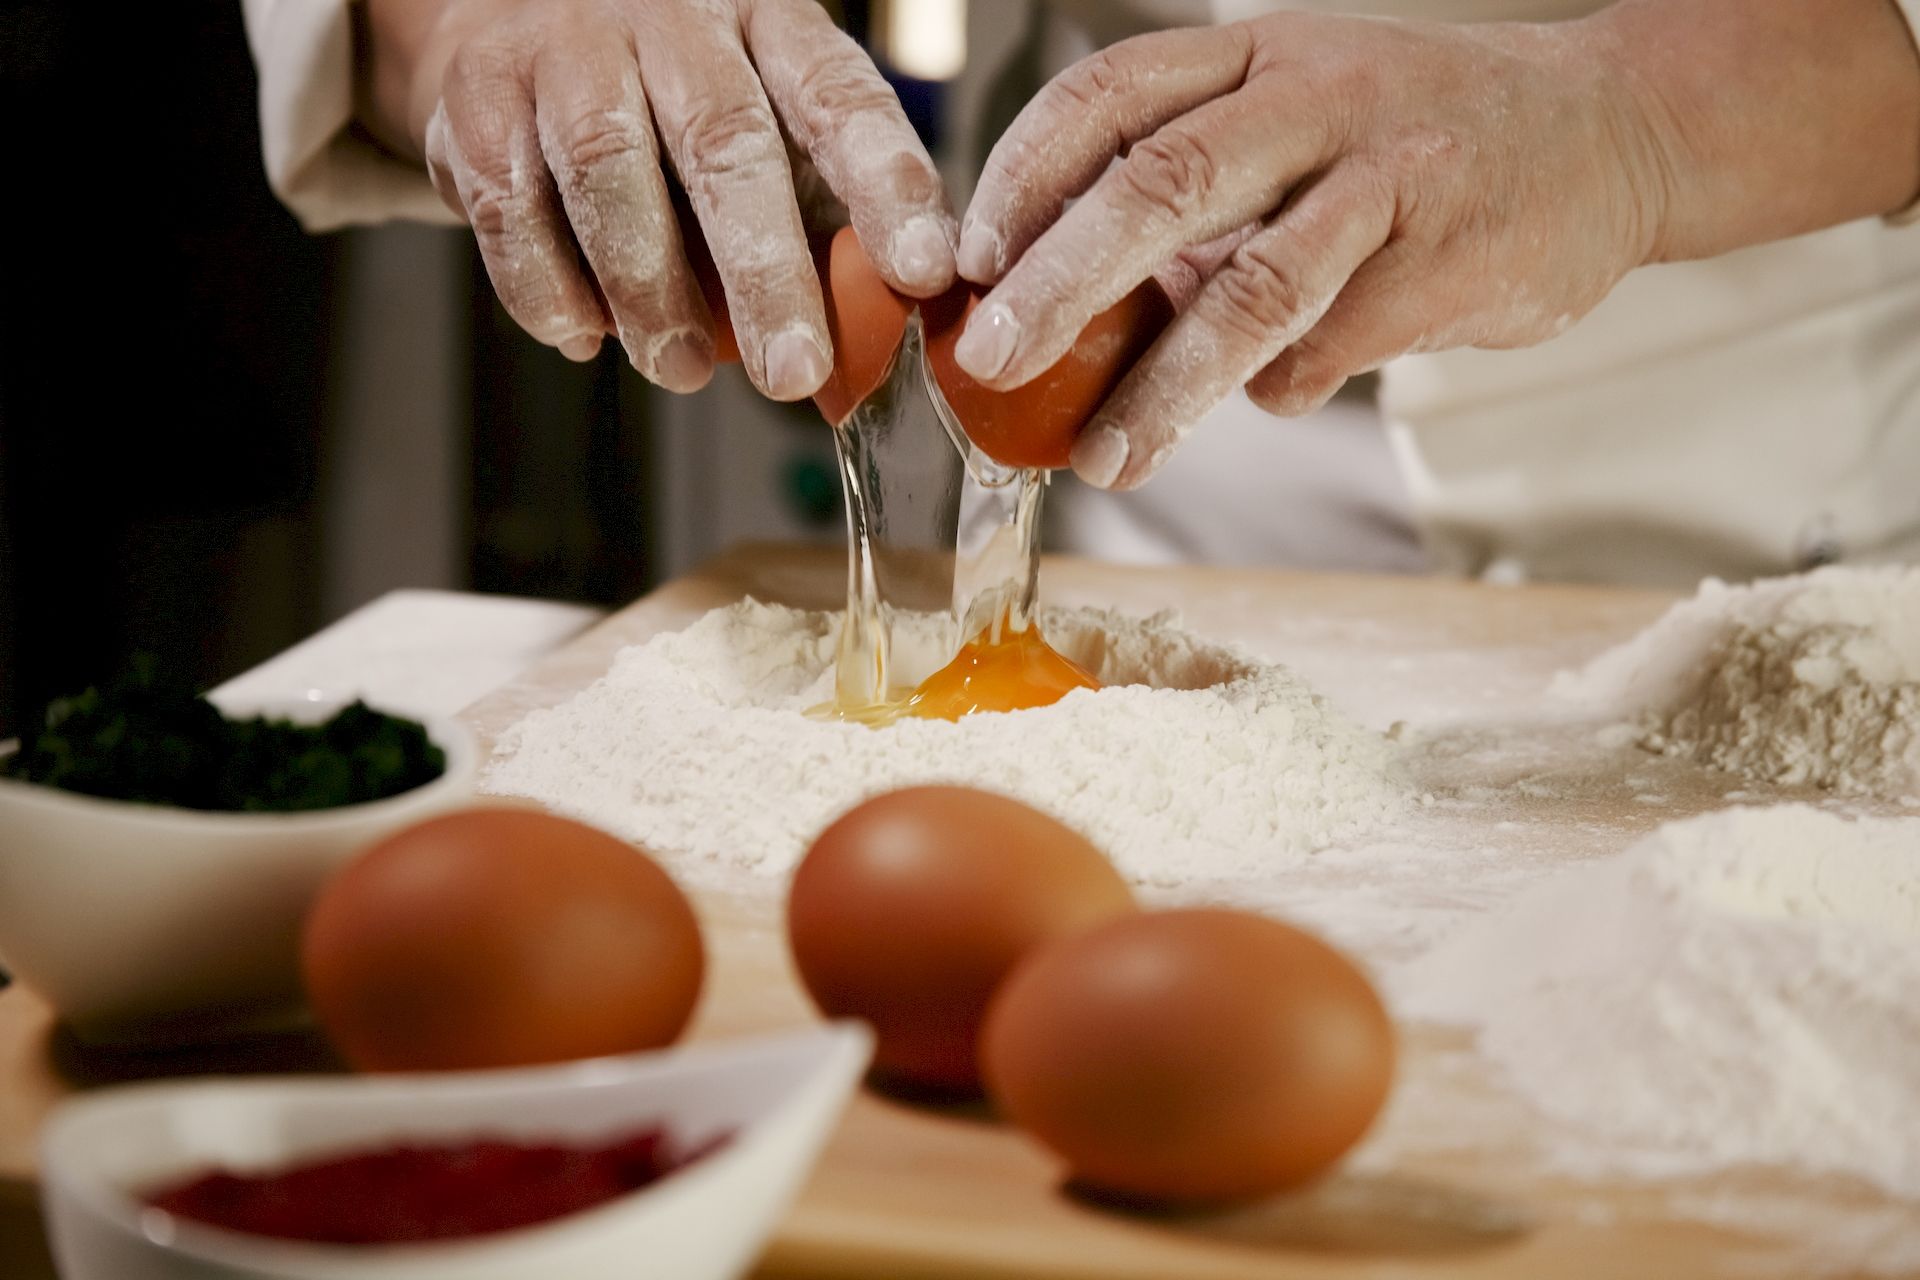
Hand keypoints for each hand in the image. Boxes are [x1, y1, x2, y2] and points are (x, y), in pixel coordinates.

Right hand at [365, 0, 955, 397]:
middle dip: (764, 272)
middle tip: (793, 373)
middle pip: (724, 142)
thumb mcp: (765, 131)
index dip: (887, 187)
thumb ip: (819, 217)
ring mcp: (568, 53)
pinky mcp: (479, 104)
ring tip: (682, 370)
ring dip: (648, 292)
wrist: (512, 27)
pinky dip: (550, 288)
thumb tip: (884, 331)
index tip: (925, 272)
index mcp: (769, 25)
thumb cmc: (674, 109)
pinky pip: (511, 207)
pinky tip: (586, 337)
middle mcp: (672, 22)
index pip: (841, 100)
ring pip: (608, 170)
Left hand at [955, 2, 1919, 489]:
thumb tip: (1069, 304)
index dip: (1025, 175)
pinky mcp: (1451, 254)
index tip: (969, 259)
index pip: (1108, 95)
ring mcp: (1390, 171)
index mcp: (1256, 49)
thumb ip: (1195, 192)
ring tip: (1103, 460)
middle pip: (1160, 185)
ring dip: (1163, 387)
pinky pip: (1335, 348)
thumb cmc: (1416, 141)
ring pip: (1252, 288)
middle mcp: (1317, 92)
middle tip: (992, 358)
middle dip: (1061, 281)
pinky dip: (1286, 389)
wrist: (1609, 132)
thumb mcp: (1296, 118)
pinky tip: (1273, 401)